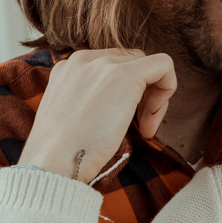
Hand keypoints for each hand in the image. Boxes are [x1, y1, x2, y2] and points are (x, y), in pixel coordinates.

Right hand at [20, 49, 176, 181]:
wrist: (53, 163)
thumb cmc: (62, 153)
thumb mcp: (71, 117)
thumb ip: (90, 102)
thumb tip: (115, 108)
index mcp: (70, 68)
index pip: (112, 66)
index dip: (126, 94)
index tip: (123, 123)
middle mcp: (85, 59)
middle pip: (132, 63)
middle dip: (142, 95)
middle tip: (138, 127)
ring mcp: (104, 64)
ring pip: (149, 65)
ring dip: (154, 98)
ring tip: (143, 129)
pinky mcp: (125, 75)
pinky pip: (164, 65)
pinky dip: (168, 90)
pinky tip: (150, 122)